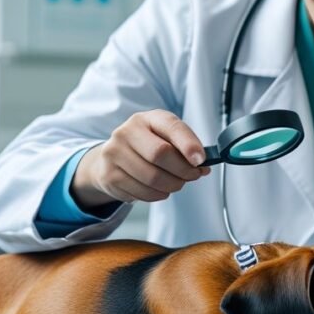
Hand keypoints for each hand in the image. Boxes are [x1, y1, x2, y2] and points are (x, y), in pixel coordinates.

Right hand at [72, 110, 210, 208]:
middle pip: (161, 154)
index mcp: (146, 118)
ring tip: (177, 183)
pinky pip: (143, 192)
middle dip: (183, 170)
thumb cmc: (146, 146)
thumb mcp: (164, 137)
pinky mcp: (109, 176)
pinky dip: (158, 195)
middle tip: (193, 175)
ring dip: (172, 186)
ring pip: (153, 178)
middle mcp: (127, 132)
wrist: (111, 158)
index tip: (201, 160)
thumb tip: (204, 164)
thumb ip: (185, 146)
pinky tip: (159, 189)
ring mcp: (115, 153)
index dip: (189, 144)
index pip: (171, 127)